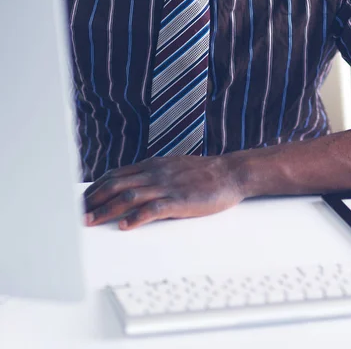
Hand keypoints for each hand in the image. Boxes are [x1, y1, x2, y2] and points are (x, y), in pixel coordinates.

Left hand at [83, 155, 244, 229]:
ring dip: (107, 209)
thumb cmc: (204, 174)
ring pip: (129, 196)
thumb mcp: (174, 168)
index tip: (83, 200)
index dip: (96, 187)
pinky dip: (136, 217)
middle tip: (78, 214)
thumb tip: (133, 185)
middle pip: (116, 184)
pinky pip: (154, 209)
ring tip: (91, 221)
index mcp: (153, 166)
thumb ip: (154, 175)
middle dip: (94, 199)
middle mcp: (156, 174)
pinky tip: (125, 226)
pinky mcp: (180, 200)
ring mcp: (167, 186)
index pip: (116, 174)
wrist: (231, 173)